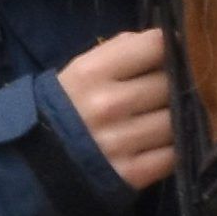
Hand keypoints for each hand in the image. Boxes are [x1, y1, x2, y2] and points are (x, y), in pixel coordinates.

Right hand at [56, 28, 174, 190]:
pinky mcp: (132, 174)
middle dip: (177, 84)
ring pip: (177, 120)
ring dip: (179, 117)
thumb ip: (124, 50)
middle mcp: (108, 105)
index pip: (155, 46)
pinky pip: (174, 155)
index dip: (172, 47)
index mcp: (93, 72)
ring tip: (169, 116)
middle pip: (171, 84)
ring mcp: (120, 142)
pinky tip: (164, 142)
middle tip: (173, 88)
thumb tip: (172, 41)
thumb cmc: (69, 105)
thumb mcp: (83, 68)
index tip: (176, 52)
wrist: (37, 161)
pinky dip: (176, 148)